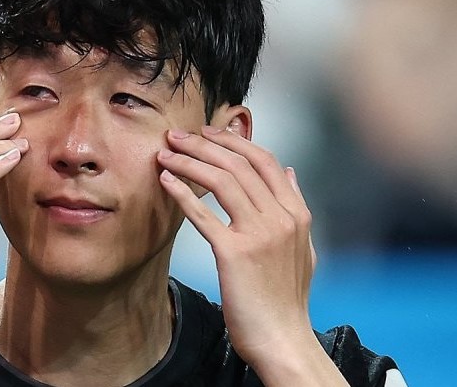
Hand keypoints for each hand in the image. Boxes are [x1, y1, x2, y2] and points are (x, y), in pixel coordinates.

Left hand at [157, 125, 316, 369]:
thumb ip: (296, 206)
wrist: (283, 339)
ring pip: (221, 180)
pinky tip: (166, 180)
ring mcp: (259, 234)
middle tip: (177, 135)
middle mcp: (280, 218)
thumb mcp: (304, 247)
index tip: (209, 131)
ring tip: (166, 153)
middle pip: (238, 164)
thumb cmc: (286, 297)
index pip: (264, 161)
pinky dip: (182, 192)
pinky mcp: (234, 254)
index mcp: (296, 214)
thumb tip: (290, 172)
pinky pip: (203, 215)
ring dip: (189, 161)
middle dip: (204, 144)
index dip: (233, 140)